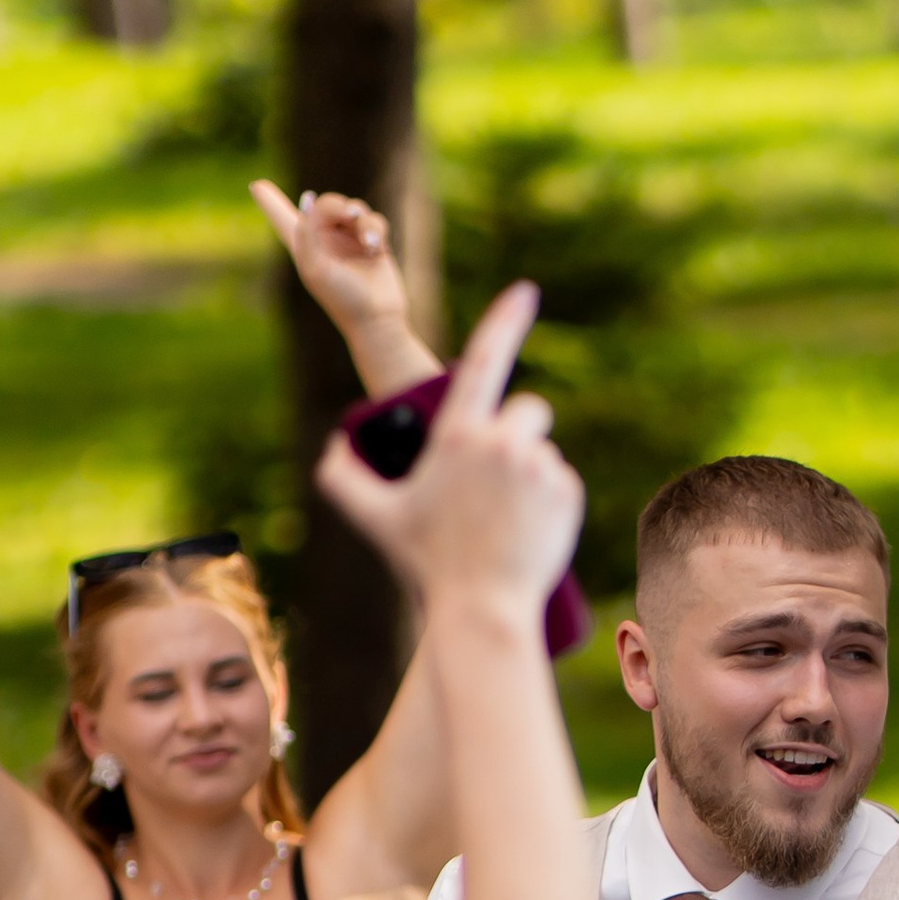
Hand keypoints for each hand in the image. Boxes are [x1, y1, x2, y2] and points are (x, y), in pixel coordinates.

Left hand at [249, 182, 431, 383]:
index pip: (283, 221)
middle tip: (349, 215)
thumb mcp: (315, 267)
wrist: (377, 319)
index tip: (255, 186)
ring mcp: (349, 241)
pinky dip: (375, 230)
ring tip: (368, 243)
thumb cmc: (343, 298)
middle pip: (324, 204)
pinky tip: (376, 249)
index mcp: (304, 248)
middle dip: (336, 206)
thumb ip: (307, 231)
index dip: (269, 202)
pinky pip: (373, 220)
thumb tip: (309, 199)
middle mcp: (324, 242)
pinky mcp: (372, 243)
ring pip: (353, 208)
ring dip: (362, 221)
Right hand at [314, 281, 582, 623]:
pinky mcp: (566, 491)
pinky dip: (548, 499)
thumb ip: (345, 480)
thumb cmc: (428, 563)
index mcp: (458, 437)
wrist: (483, 608)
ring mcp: (539, 466)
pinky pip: (560, 480)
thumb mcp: (378, 521)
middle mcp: (502, 442)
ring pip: (540, 450)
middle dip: (513, 434)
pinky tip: (527, 531)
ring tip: (505, 520)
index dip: (506, 321)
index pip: (485, 362)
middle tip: (494, 482)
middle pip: (525, 410)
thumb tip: (332, 451)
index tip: (526, 291)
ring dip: (527, 473)